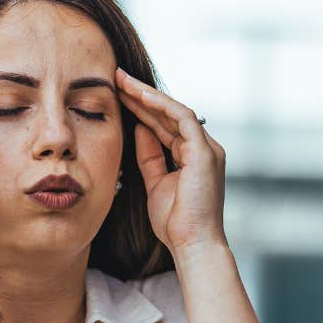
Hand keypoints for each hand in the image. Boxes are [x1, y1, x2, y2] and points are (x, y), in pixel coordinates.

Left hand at [115, 68, 226, 257]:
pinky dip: (161, 105)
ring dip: (147, 95)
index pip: (165, 124)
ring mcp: (207, 149)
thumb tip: (139, 127)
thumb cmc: (175, 222)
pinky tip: (140, 95)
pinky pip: (182, 118)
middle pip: (169, 114)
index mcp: (193, 156)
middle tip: (116, 77)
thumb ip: (149, 155)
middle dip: (141, 95)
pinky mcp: (205, 152)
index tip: (117, 95)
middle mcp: (203, 148)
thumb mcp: (155, 182)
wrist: (192, 244)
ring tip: (122, 81)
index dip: (141, 108)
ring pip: (174, 111)